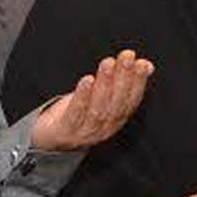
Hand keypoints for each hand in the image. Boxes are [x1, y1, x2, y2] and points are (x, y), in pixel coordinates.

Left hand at [32, 50, 153, 150]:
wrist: (50, 138)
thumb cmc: (79, 112)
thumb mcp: (102, 96)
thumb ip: (123, 82)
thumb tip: (147, 66)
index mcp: (116, 120)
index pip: (131, 101)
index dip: (138, 82)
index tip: (141, 63)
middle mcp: (104, 128)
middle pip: (117, 103)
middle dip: (123, 77)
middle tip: (126, 57)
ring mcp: (86, 132)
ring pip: (99, 109)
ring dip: (105, 84)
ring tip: (108, 63)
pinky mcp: (67, 131)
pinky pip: (76, 114)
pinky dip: (83, 97)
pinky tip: (87, 80)